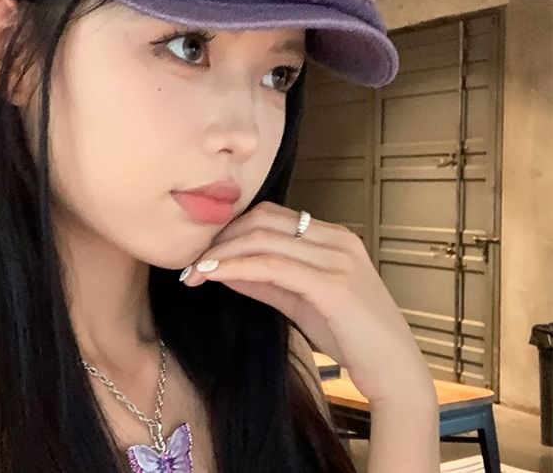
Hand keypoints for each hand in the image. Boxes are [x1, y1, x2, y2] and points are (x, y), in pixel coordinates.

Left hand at [181, 201, 435, 407]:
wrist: (396, 373)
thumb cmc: (352, 337)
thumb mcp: (301, 301)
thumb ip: (267, 280)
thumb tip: (223, 267)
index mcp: (333, 236)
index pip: (270, 215)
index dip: (231, 228)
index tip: (202, 250)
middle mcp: (337, 239)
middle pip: (263, 220)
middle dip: (221, 238)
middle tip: (190, 262)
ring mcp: (337, 259)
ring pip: (263, 240)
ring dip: (222, 253)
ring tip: (194, 271)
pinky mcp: (334, 286)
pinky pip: (273, 266)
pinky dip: (237, 267)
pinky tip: (213, 276)